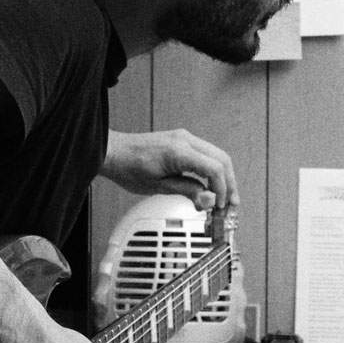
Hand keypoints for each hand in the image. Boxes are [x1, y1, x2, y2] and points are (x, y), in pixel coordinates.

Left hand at [100, 129, 237, 210]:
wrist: (114, 152)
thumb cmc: (128, 168)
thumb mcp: (158, 186)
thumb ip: (187, 191)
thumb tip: (208, 200)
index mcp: (180, 151)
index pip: (215, 168)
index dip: (222, 189)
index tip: (219, 205)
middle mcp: (185, 140)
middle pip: (222, 159)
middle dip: (229, 183)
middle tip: (229, 203)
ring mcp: (184, 138)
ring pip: (216, 155)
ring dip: (222, 176)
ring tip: (221, 197)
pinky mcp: (181, 140)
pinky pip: (204, 154)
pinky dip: (211, 170)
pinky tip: (208, 186)